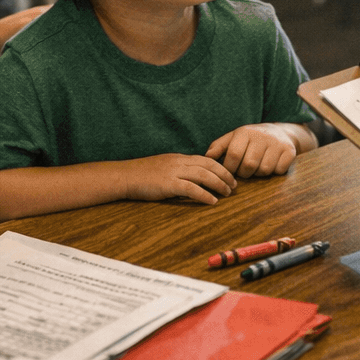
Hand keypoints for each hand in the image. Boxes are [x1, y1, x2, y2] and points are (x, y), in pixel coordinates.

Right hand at [122, 154, 236, 204]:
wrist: (125, 176)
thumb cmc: (142, 175)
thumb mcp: (164, 167)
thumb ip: (178, 170)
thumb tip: (194, 179)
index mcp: (179, 158)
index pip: (206, 159)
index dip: (221, 167)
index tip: (230, 176)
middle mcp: (179, 162)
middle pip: (209, 165)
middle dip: (225, 175)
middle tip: (234, 186)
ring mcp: (174, 172)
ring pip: (204, 175)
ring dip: (219, 184)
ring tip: (227, 193)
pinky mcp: (168, 184)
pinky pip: (191, 189)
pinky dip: (204, 195)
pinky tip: (212, 201)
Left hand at [205, 124, 302, 177]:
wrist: (280, 132)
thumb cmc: (252, 138)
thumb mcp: (234, 137)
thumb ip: (219, 146)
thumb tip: (206, 157)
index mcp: (245, 132)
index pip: (233, 155)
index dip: (230, 168)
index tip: (230, 172)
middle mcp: (262, 136)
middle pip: (248, 165)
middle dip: (244, 173)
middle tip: (244, 171)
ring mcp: (277, 143)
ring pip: (264, 170)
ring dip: (259, 173)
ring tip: (257, 167)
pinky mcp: (289, 151)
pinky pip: (279, 170)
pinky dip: (274, 172)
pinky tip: (271, 165)